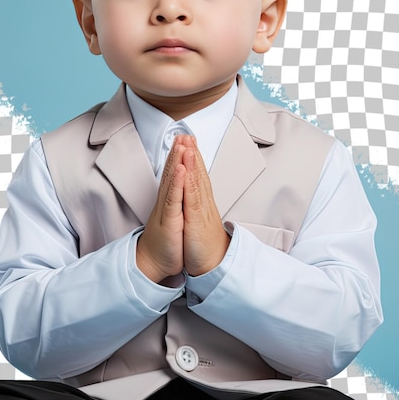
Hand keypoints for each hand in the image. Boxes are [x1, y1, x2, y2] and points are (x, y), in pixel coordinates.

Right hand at [136, 139, 185, 282]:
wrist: (153, 263)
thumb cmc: (166, 241)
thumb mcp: (173, 217)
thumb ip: (175, 202)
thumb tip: (178, 191)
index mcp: (170, 201)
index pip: (174, 174)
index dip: (179, 156)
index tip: (185, 139)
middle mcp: (166, 201)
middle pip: (171, 172)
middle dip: (177, 151)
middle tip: (181, 132)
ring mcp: (167, 209)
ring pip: (171, 181)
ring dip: (176, 161)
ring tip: (181, 143)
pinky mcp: (169, 219)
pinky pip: (173, 198)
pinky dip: (177, 182)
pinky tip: (180, 169)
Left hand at [181, 136, 229, 275]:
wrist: (212, 265)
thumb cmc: (203, 244)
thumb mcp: (199, 221)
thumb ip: (197, 206)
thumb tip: (195, 196)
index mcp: (201, 203)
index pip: (198, 176)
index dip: (194, 157)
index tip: (189, 141)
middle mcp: (202, 203)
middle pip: (198, 173)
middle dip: (193, 152)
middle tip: (188, 134)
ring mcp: (200, 210)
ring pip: (196, 181)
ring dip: (192, 161)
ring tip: (188, 143)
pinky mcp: (196, 220)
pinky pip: (192, 197)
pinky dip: (189, 181)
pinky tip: (185, 168)